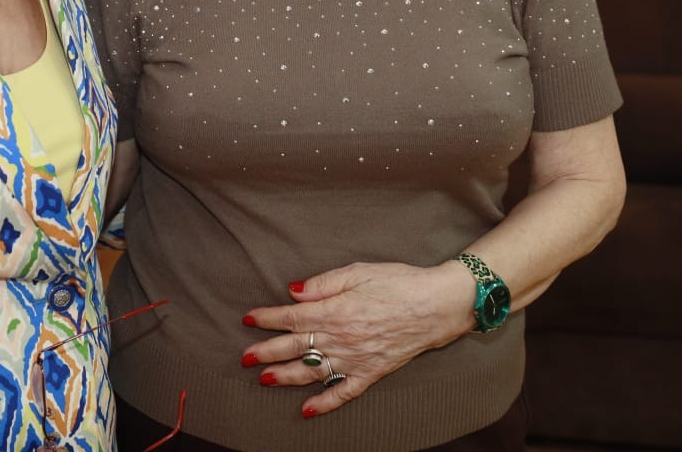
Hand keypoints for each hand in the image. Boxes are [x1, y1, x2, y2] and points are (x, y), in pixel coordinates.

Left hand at [238, 260, 473, 418]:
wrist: (436, 305)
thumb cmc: (398, 282)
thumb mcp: (358, 272)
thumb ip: (323, 283)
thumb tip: (293, 291)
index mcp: (335, 311)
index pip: (291, 317)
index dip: (267, 318)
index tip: (248, 318)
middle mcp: (341, 338)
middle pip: (295, 347)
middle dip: (266, 352)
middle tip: (244, 358)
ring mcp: (355, 359)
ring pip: (312, 371)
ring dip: (285, 376)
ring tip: (264, 379)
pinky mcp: (371, 372)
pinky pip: (344, 392)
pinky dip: (325, 403)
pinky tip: (307, 410)